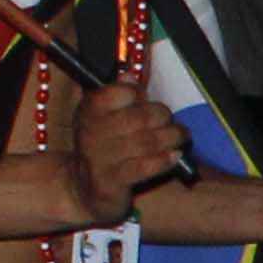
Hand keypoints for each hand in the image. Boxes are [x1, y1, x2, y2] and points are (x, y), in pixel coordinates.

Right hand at [60, 92, 187, 223]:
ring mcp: (99, 159)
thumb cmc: (102, 147)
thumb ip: (117, 96)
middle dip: (163, 117)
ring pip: (145, 142)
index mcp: (88, 111)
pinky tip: (175, 156)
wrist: (82, 188)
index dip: (137, 94)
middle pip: (138, 117)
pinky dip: (164, 160)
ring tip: (180, 137)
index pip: (116, 92)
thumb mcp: (102, 118)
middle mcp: (90, 133)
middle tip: (172, 122)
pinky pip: (144, 167)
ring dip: (171, 137)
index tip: (146, 100)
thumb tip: (129, 75)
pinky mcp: (110, 182)